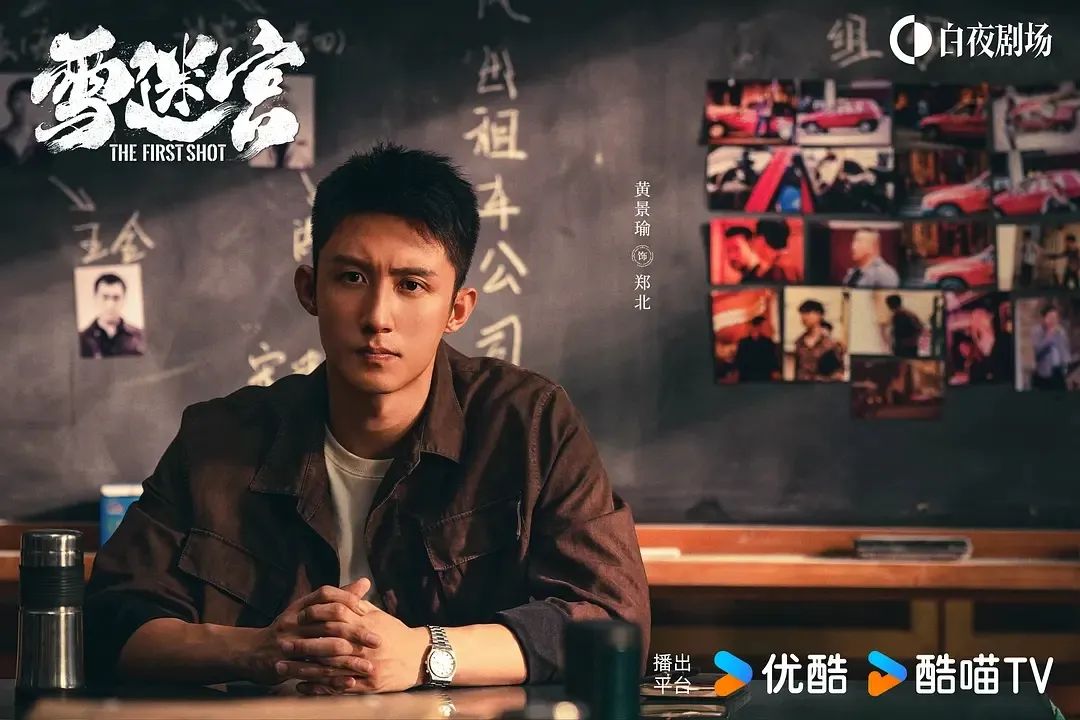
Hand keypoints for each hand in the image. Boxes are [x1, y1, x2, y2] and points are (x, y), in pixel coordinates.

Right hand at [242, 581, 377, 685]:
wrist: (251, 652)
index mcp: (300, 607)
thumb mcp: (308, 609)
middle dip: (356, 633)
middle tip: (377, 641)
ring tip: (368, 666)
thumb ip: (338, 597)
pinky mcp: (284, 666)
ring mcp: (287, 644)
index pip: (325, 595)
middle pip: (328, 624)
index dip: (346, 599)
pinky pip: (311, 673)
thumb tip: (365, 582)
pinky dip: (331, 679)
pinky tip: (349, 681)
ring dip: (348, 660)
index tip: (367, 611)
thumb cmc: (288, 629)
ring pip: (322, 651)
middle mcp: (293, 622)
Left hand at [286, 579, 431, 694]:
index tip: (294, 618)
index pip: (335, 618)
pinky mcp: (367, 687)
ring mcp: (365, 668)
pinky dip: (318, 689)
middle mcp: (364, 647)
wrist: (421, 657)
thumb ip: (357, 605)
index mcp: (365, 626)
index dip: (314, 618)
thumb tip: (338, 594)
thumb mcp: (379, 615)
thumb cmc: (397, 634)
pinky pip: (339, 689)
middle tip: (280, 645)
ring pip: (329, 669)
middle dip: (302, 646)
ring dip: (304, 670)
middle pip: (327, 646)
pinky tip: (300, 688)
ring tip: (282, 668)